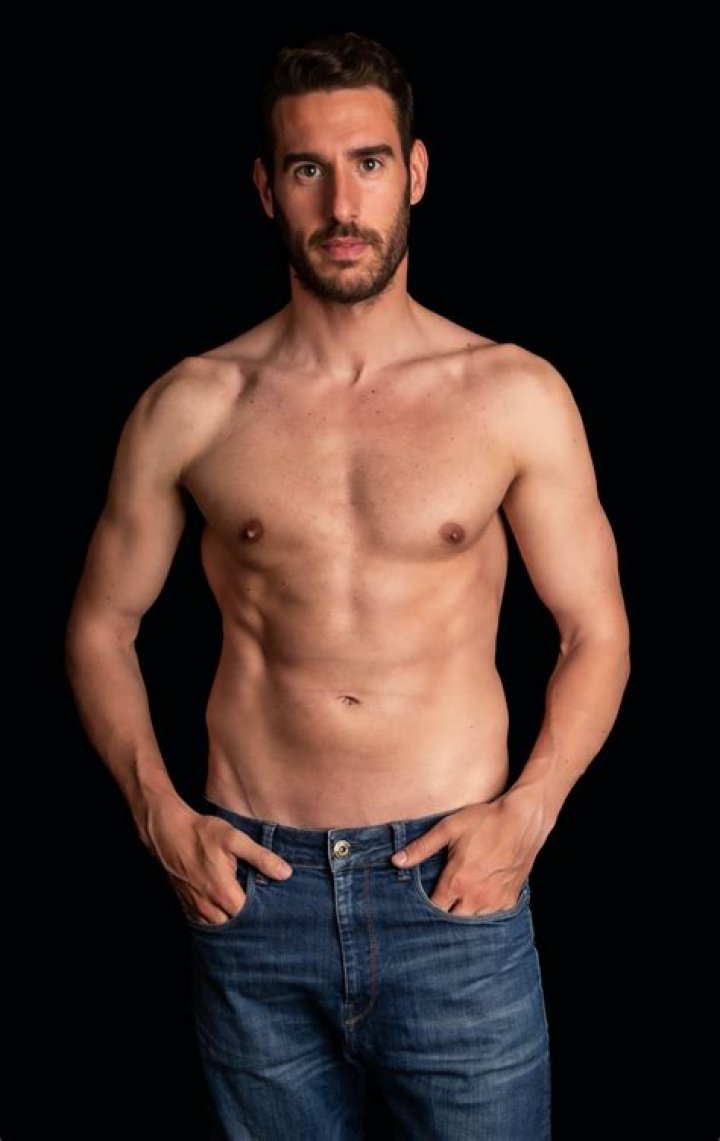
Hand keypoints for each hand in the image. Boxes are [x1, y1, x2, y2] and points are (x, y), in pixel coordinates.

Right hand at [144, 798, 292, 924]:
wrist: (168, 831)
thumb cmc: (203, 833)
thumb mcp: (235, 839)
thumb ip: (261, 857)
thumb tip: (285, 873)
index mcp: (224, 892)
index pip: (249, 917)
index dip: (261, 914)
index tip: (272, 908)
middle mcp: (208, 905)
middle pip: (233, 927)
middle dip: (246, 923)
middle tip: (260, 913)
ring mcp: (194, 906)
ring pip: (216, 927)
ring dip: (229, 923)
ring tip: (244, 914)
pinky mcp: (185, 903)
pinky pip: (201, 922)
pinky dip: (213, 920)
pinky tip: (222, 911)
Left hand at [390, 789, 547, 915]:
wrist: (523, 820)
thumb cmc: (485, 821)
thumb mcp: (448, 828)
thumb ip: (421, 848)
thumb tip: (396, 862)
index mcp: (457, 882)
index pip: (435, 909)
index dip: (426, 910)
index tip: (421, 905)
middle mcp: (475, 897)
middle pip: (453, 921)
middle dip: (444, 916)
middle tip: (438, 908)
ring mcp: (495, 901)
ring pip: (473, 923)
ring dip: (463, 917)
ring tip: (456, 907)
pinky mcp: (510, 900)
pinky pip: (493, 918)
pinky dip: (483, 914)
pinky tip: (477, 904)